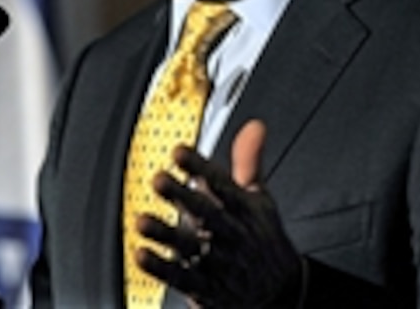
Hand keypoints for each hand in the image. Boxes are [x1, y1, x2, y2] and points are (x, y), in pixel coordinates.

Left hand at [134, 120, 302, 307]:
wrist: (278, 293)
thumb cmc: (262, 239)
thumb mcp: (260, 199)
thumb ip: (250, 161)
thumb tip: (254, 126)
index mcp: (244, 210)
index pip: (223, 185)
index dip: (200, 167)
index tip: (178, 152)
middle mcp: (232, 235)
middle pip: (207, 214)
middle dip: (182, 197)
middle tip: (158, 180)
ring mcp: (219, 263)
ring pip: (191, 247)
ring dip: (165, 234)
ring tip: (141, 220)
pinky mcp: (206, 287)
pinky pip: (182, 278)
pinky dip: (160, 268)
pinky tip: (141, 254)